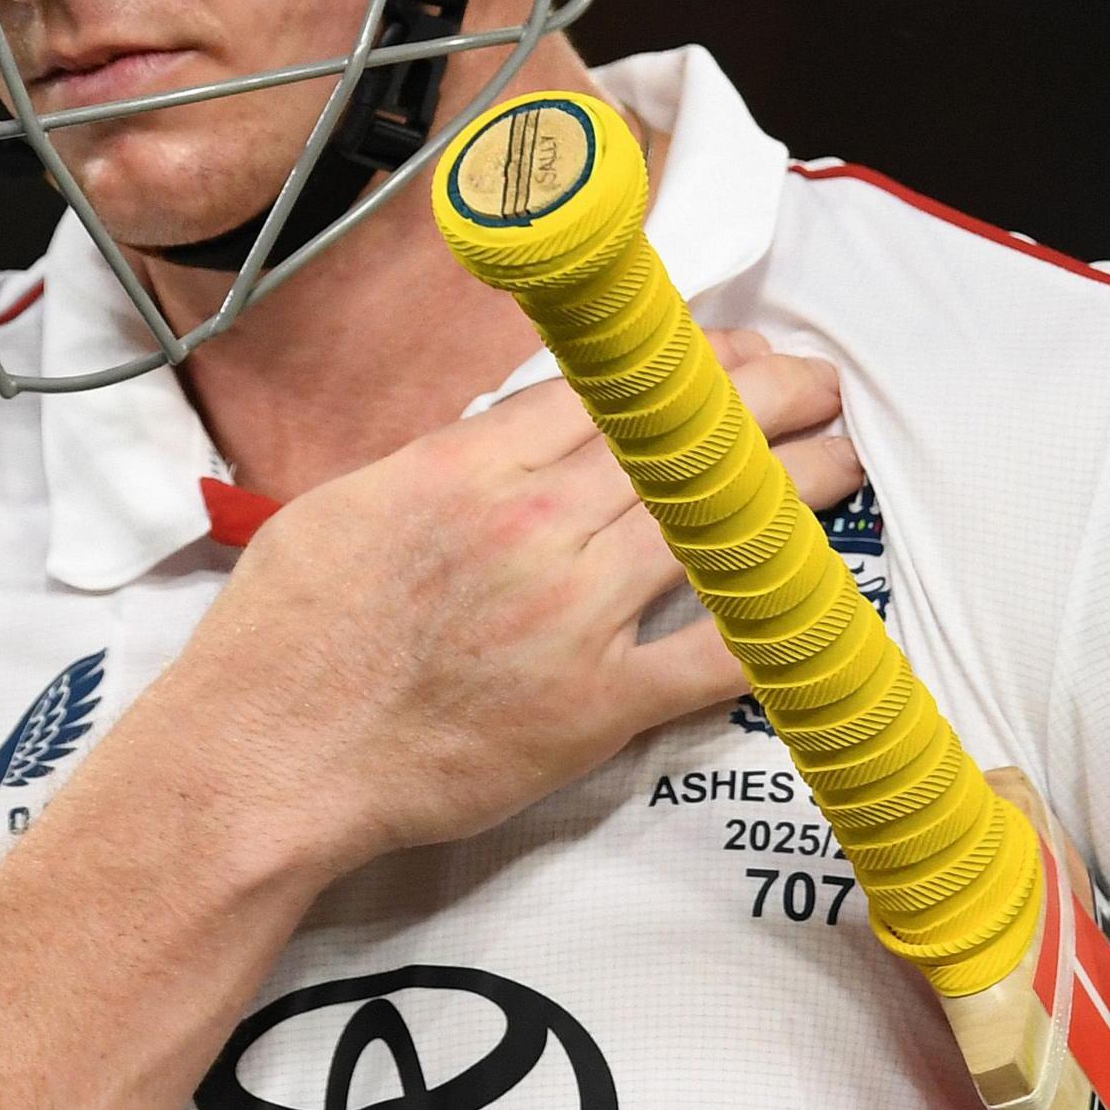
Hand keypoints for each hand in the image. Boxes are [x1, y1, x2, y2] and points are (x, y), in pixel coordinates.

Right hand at [143, 331, 858, 877]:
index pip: (608, 389)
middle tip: (819, 385)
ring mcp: (571, 618)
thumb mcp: (350, 503)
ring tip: (843, 463)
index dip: (687, 362)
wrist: (266, 757)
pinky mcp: (594, 707)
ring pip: (711, 528)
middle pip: (677, 444)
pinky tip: (818, 596)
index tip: (733, 352)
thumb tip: (513, 433)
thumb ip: (445, 463)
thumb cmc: (288, 637)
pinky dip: (770, 623)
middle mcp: (532, 528)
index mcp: (468, 468)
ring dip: (793, 490)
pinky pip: (708, 656)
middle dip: (766, 403)